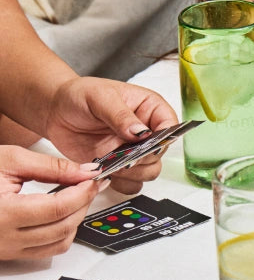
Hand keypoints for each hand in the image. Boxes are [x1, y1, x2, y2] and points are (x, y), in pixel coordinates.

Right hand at [0, 146, 105, 259]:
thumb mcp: (8, 160)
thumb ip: (51, 166)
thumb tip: (85, 172)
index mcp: (2, 213)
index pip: (58, 208)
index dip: (82, 192)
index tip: (93, 178)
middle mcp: (5, 238)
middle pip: (63, 226)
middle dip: (83, 203)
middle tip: (90, 184)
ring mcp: (7, 249)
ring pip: (60, 242)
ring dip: (76, 219)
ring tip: (78, 196)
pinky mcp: (9, 254)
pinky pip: (47, 250)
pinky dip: (63, 233)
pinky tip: (63, 214)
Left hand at [44, 77, 177, 193]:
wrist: (56, 112)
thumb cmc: (79, 96)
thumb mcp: (99, 97)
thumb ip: (120, 115)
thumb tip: (140, 132)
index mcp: (150, 109)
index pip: (171, 126)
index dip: (162, 138)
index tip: (145, 144)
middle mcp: (147, 132)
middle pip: (160, 154)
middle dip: (141, 158)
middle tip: (121, 155)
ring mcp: (134, 151)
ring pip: (149, 172)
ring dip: (131, 172)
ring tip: (109, 162)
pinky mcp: (121, 167)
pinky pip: (131, 183)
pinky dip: (119, 182)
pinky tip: (104, 171)